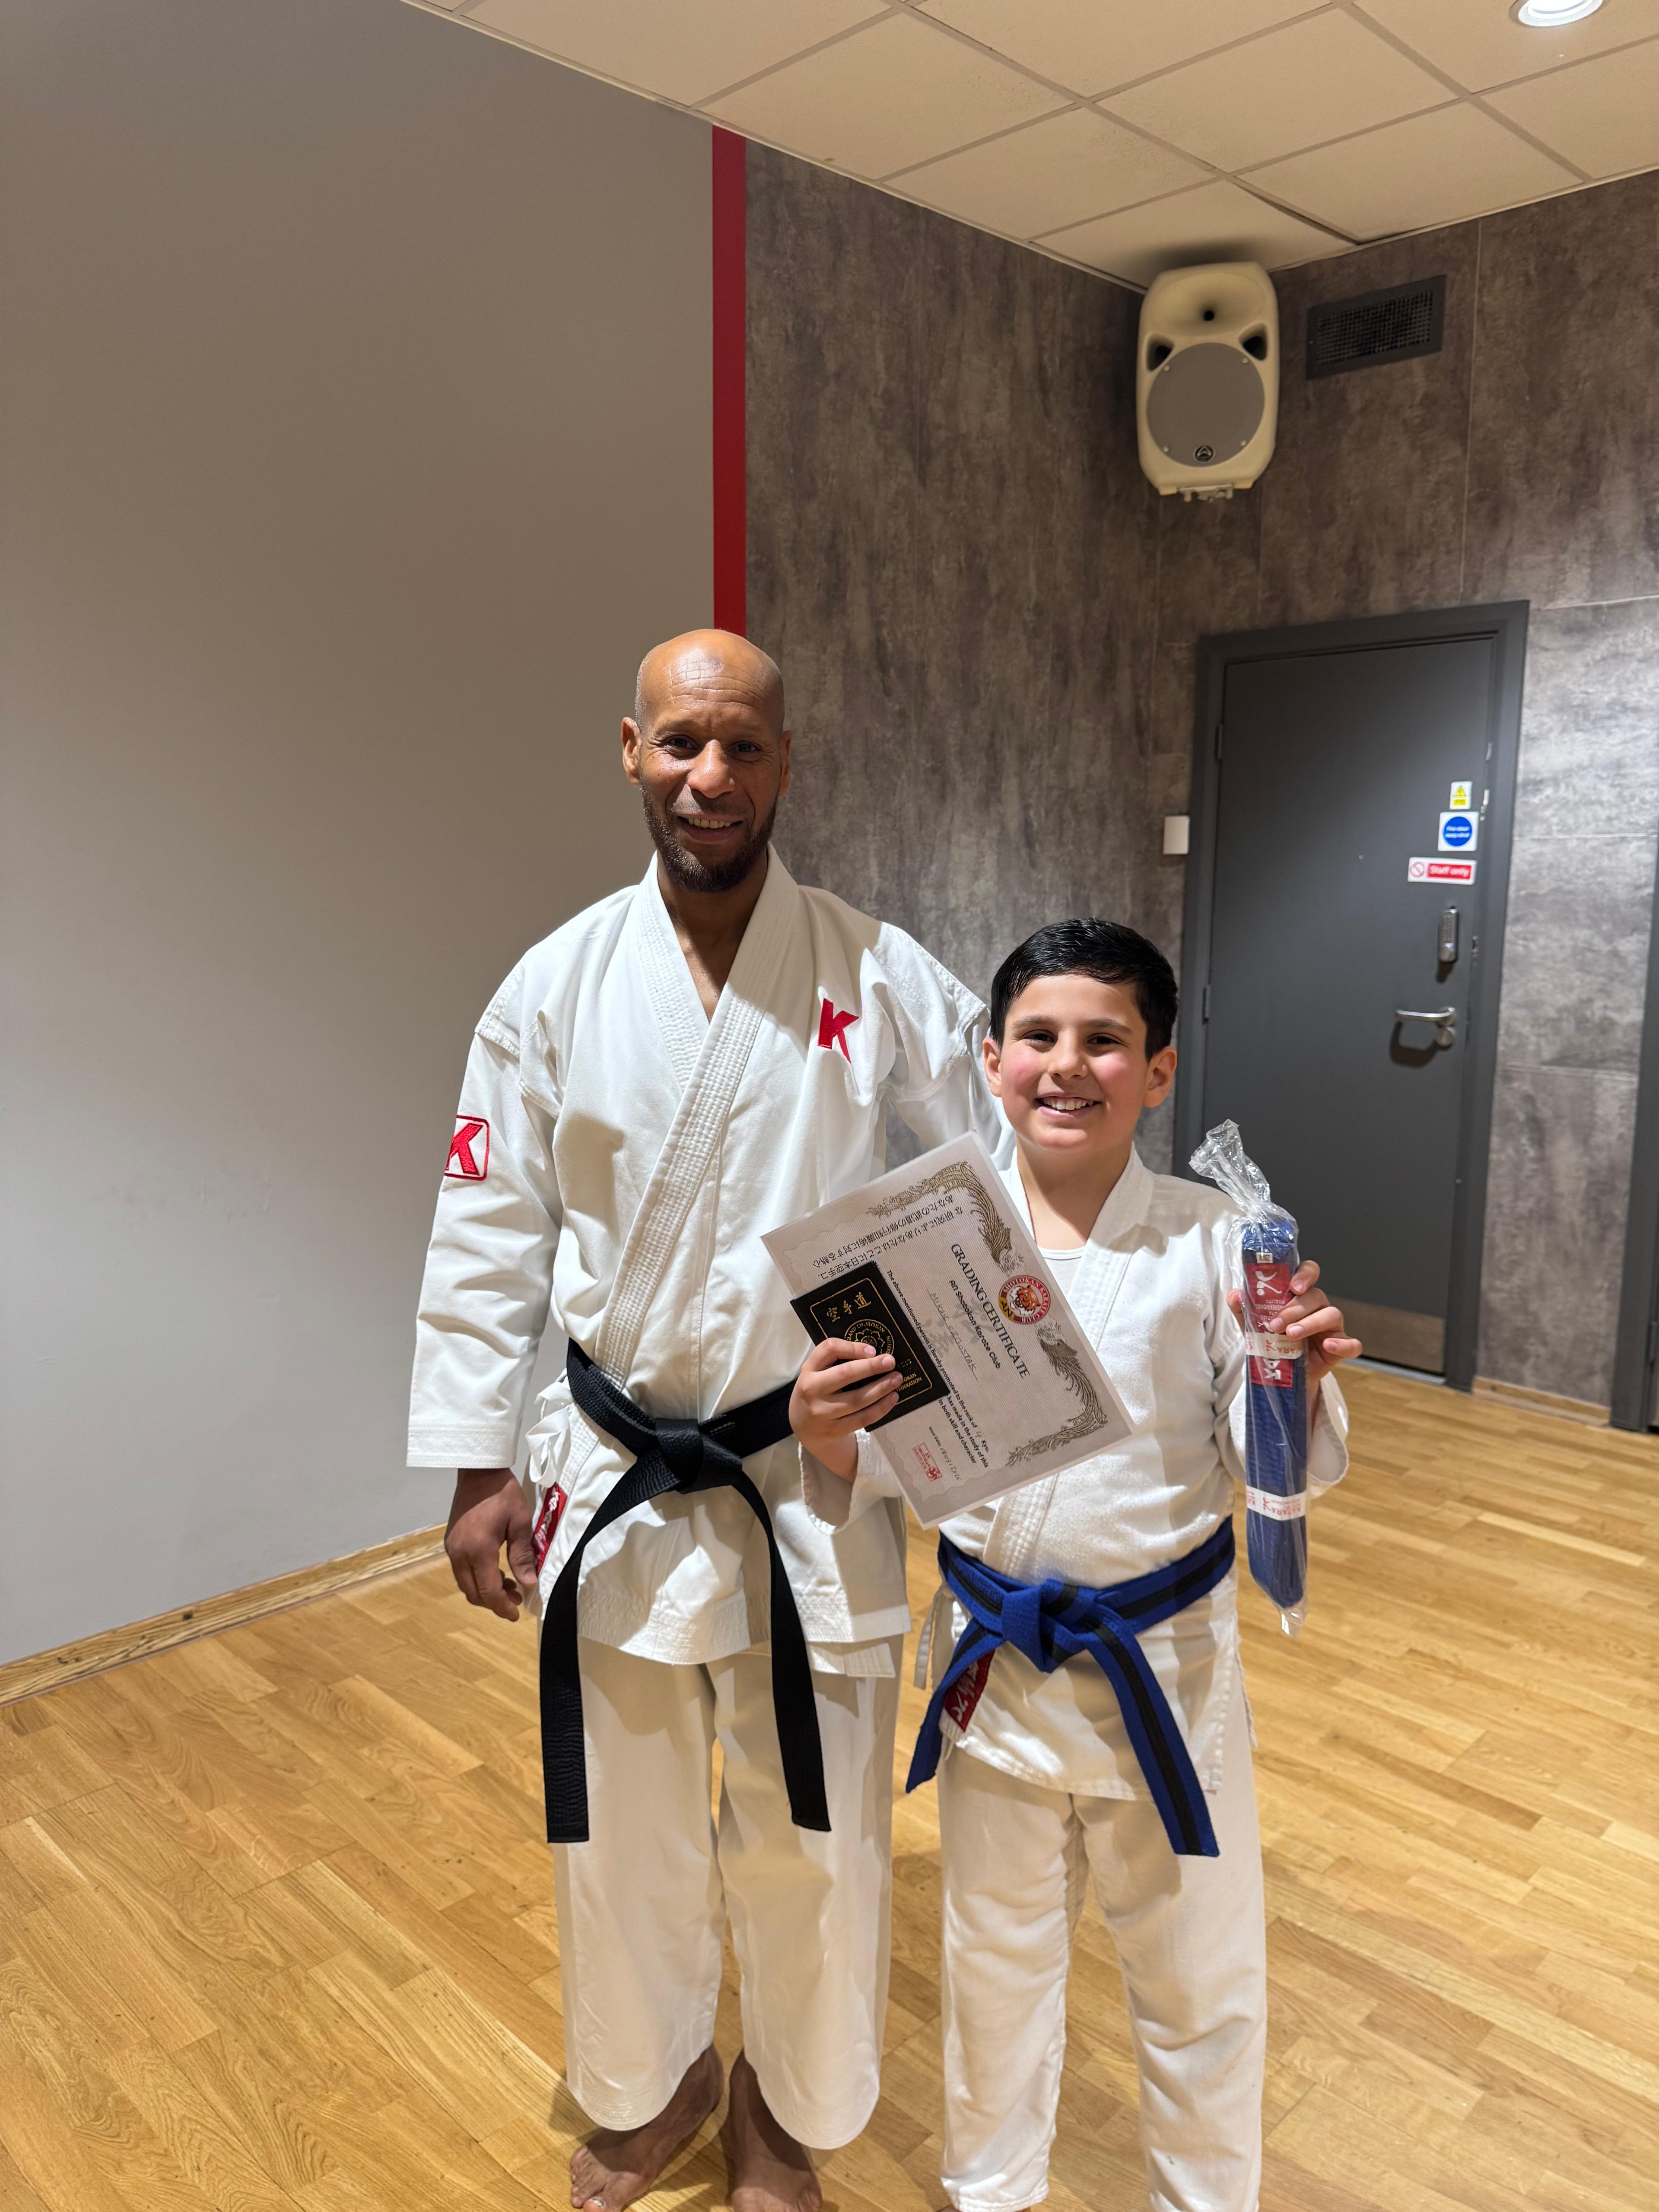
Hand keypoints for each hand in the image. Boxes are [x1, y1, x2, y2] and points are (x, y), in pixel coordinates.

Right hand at [445, 1467, 536, 1620]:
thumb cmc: (502, 1493)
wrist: (478, 1471)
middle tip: (516, 1599)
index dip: (502, 1607)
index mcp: (478, 1549)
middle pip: (473, 1593)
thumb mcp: (520, 1522)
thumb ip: (522, 1555)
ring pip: (465, 1584)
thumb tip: (528, 1584)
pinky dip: (477, 1578)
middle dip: (494, 1602)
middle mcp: (459, 1553)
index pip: (488, 1591)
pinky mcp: (450, 1543)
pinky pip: (462, 1571)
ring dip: (485, 1591)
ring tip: (509, 1585)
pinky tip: (495, 1571)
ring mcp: (451, 1548)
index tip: (515, 1615)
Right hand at [789, 1338, 900, 1481]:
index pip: (828, 1349)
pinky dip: (881, 1407)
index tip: (872, 1349)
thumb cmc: (816, 1393)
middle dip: (872, 1366)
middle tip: (890, 1361)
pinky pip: (863, 1418)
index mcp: (808, 1370)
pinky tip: (892, 1398)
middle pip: (845, 1374)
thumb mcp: (815, 1373)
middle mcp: (812, 1390)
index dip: (852, 1347)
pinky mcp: (835, 1430)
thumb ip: (833, 1361)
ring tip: (896, 1379)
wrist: (804, 1429)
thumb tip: (872, 1353)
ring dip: (881, 1387)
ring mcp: (823, 1412)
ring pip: (858, 1399)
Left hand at [1228, 1259, 1361, 1394]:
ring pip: (1332, 1314)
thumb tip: (1234, 1294)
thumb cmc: (1271, 1342)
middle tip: (1276, 1324)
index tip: (1293, 1286)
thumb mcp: (1253, 1326)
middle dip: (1295, 1309)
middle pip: (1316, 1296)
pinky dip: (1343, 1344)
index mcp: (1300, 1295)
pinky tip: (1329, 1346)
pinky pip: (1352, 1344)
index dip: (1305, 1274)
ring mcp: (1332, 1327)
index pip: (1309, 1273)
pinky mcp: (1340, 1347)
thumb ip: (1244, 1309)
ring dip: (1310, 1323)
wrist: (1281, 1375)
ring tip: (1290, 1335)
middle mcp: (1318, 1306)